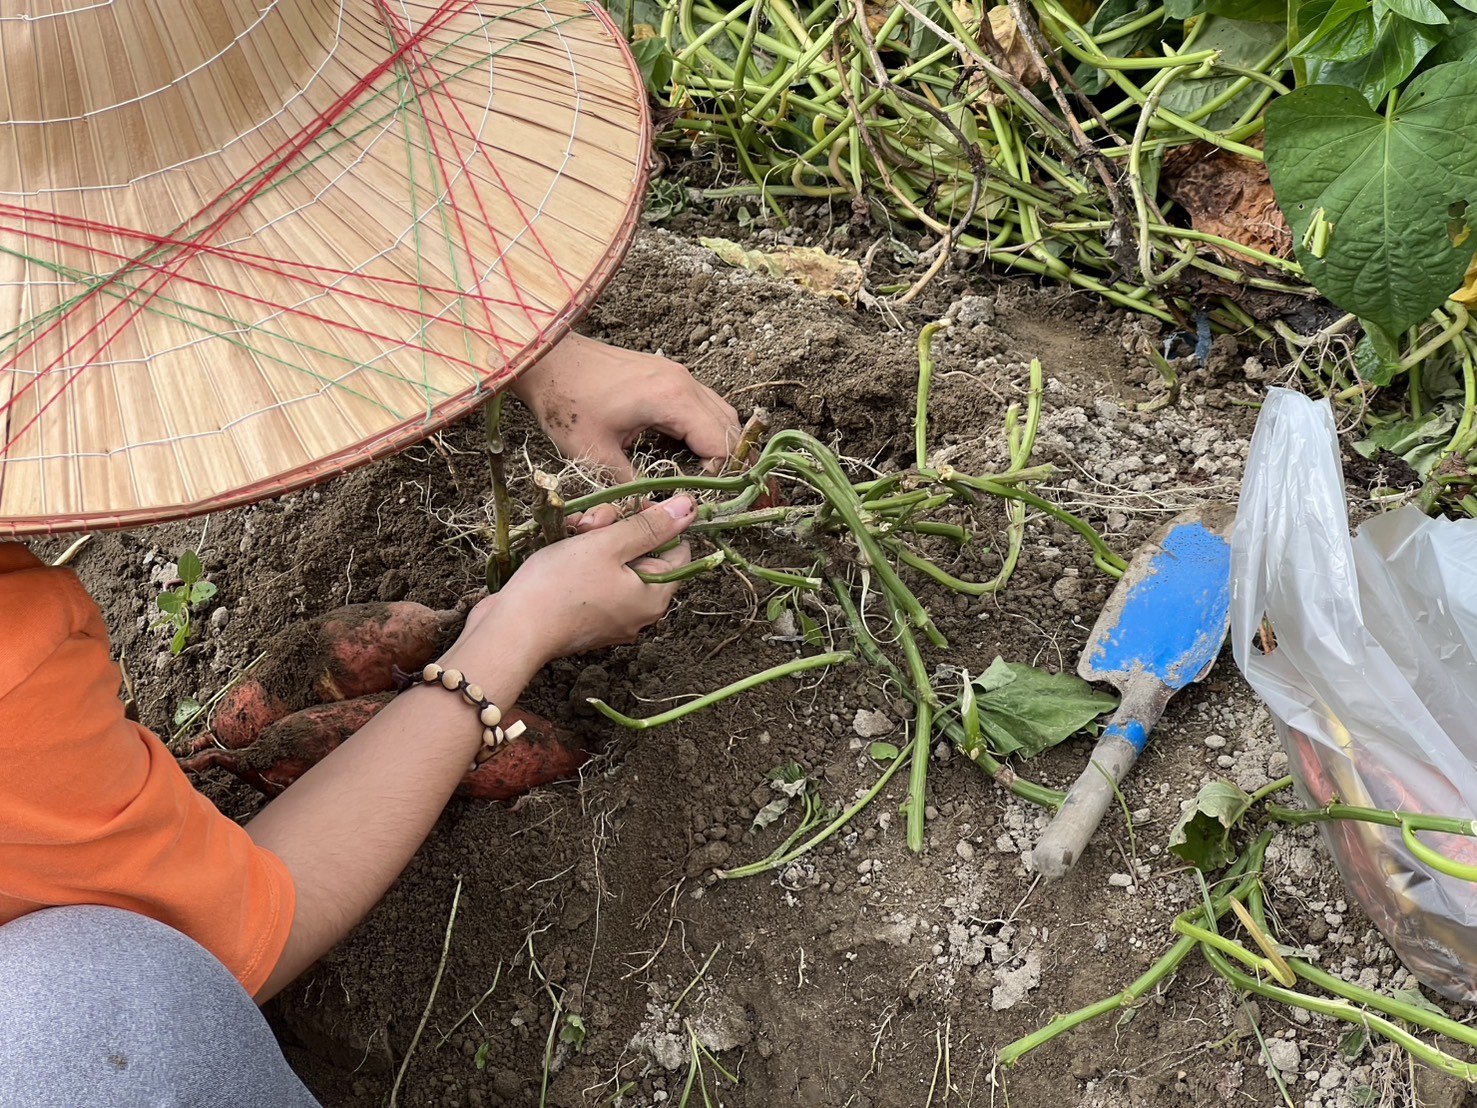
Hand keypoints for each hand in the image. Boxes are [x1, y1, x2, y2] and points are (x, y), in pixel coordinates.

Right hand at [447, 496, 696, 667]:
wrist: (510, 632)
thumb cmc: (561, 586)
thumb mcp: (609, 545)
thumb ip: (650, 526)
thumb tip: (690, 508)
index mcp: (655, 596)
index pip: (676, 548)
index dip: (655, 522)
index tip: (627, 506)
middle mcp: (640, 611)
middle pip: (643, 554)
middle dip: (617, 528)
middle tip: (590, 522)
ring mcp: (612, 616)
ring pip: (616, 562)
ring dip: (596, 539)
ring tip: (571, 532)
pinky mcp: (585, 616)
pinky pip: (595, 579)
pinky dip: (581, 559)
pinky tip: (561, 548)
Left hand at [513, 333, 740, 480]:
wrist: (547, 360)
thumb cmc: (567, 403)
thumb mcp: (596, 454)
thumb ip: (631, 486)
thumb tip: (652, 513)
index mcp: (673, 400)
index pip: (722, 443)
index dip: (721, 475)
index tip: (704, 497)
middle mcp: (684, 382)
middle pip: (730, 428)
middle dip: (727, 462)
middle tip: (711, 493)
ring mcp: (678, 374)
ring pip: (720, 414)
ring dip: (716, 444)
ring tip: (700, 475)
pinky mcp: (667, 374)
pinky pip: (701, 404)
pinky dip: (701, 429)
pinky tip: (680, 450)